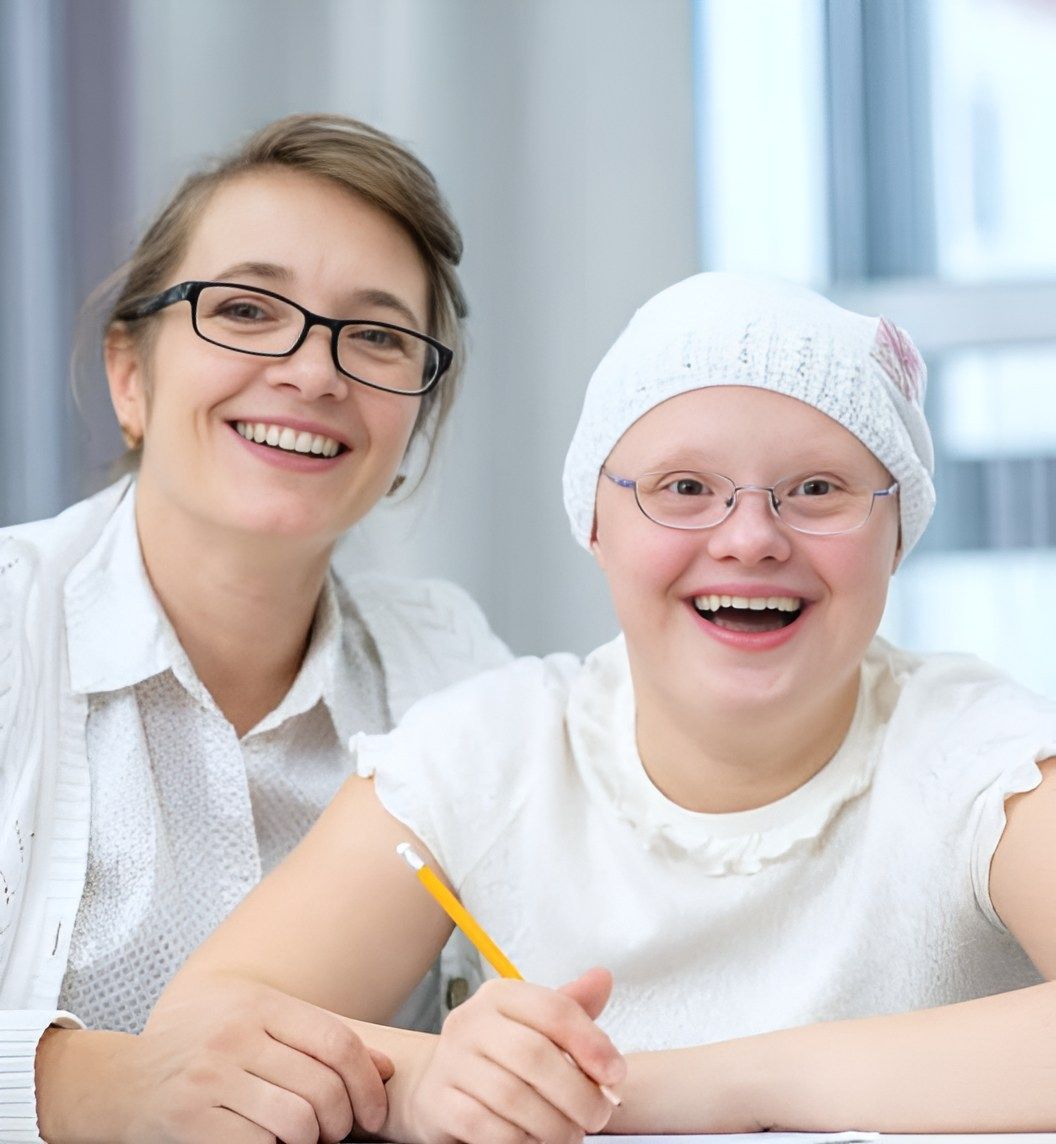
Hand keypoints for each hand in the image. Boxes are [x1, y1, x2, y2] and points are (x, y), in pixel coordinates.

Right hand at [37, 974, 393, 1143]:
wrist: (122, 1079)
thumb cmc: (204, 1048)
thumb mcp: (258, 1022)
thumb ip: (314, 1039)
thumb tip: (385, 1067)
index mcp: (260, 1005)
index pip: (337, 1041)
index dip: (367, 1082)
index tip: (373, 1112)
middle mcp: (237, 1035)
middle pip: (322, 1087)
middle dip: (342, 1121)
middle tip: (338, 1132)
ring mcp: (212, 1078)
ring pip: (297, 1122)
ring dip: (312, 1142)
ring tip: (306, 1140)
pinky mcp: (193, 1120)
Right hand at [391, 966, 624, 1143]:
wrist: (437, 1084)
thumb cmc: (499, 1055)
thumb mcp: (534, 1025)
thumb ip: (571, 1009)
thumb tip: (603, 978)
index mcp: (500, 995)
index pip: (553, 1009)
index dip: (591, 1042)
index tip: (616, 1073)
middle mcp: (471, 1021)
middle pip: (535, 1055)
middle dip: (577, 1093)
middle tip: (598, 1115)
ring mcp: (451, 1061)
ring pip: (513, 1097)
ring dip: (553, 1125)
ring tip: (570, 1134)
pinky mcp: (439, 1103)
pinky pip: (488, 1128)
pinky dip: (521, 1142)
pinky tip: (535, 1142)